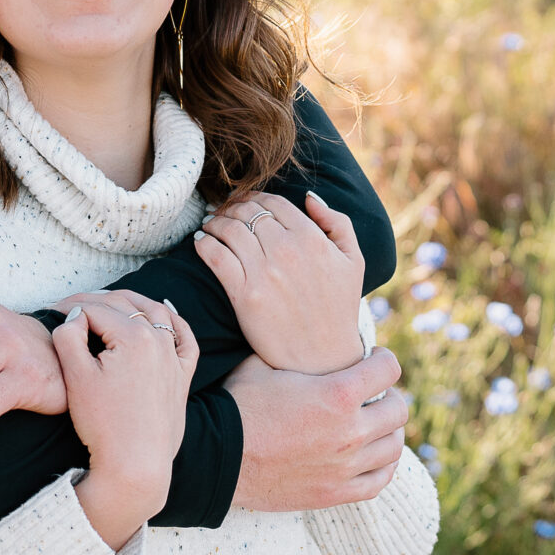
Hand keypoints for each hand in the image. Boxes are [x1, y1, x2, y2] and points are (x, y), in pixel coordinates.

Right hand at [54, 293, 198, 548]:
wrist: (136, 467)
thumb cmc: (103, 424)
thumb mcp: (75, 377)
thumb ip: (69, 336)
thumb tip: (76, 316)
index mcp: (134, 336)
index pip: (94, 309)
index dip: (68, 308)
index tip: (49, 311)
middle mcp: (159, 341)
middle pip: (123, 306)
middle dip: (93, 302)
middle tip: (68, 308)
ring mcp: (174, 359)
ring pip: (156, 313)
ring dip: (131, 302)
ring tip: (108, 303)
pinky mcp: (182, 378)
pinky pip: (185, 339)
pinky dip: (176, 321)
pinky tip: (166, 313)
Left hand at [196, 190, 366, 374]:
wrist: (322, 357)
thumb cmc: (338, 308)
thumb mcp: (353, 261)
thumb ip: (337, 223)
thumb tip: (310, 197)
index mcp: (312, 238)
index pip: (273, 202)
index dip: (254, 197)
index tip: (243, 202)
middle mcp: (287, 250)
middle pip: (248, 213)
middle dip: (232, 207)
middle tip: (222, 211)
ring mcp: (265, 272)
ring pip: (228, 230)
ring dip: (215, 222)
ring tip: (210, 224)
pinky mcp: (245, 295)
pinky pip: (215, 257)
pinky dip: (204, 244)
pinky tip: (201, 242)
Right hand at [224, 350, 406, 511]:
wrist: (218, 457)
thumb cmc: (238, 406)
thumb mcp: (263, 364)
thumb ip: (292, 351)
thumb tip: (298, 334)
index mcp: (337, 394)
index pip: (388, 370)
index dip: (384, 360)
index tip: (375, 359)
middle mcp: (350, 432)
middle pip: (398, 410)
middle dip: (389, 395)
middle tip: (376, 393)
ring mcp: (346, 466)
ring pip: (394, 447)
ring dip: (389, 431)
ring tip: (376, 423)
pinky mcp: (336, 493)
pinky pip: (380, 480)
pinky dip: (383, 465)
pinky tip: (373, 455)